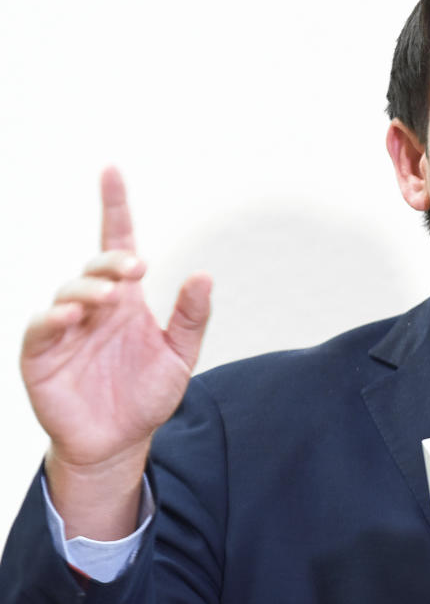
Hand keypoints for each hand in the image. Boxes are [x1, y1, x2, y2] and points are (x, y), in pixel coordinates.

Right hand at [20, 167, 211, 536]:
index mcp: (126, 302)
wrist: (120, 443)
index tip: (112, 172)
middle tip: (135, 270)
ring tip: (109, 299)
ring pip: (67, 292)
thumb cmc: (146, 396)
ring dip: (87, 289)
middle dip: (112, 262)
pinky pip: (40, 330)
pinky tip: (72, 318)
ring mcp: (65, 330)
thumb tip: (203, 276)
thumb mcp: (179, 356)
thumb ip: (190, 318)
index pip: (117, 244)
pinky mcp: (42, 357)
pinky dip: (53, 319)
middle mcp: (94, 308)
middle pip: (95, 267)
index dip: (114, 208)